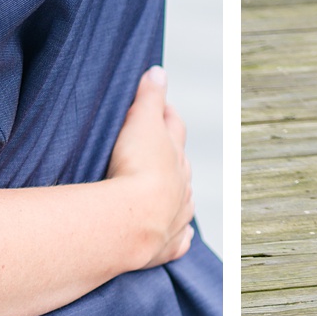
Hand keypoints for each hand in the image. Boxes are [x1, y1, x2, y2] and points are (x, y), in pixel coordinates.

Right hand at [106, 67, 194, 268]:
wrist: (132, 220)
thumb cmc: (135, 169)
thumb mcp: (140, 122)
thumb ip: (149, 96)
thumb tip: (159, 71)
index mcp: (174, 153)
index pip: (174, 127)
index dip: (166, 115)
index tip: (159, 106)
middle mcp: (181, 184)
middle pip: (181, 164)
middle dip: (172, 154)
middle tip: (158, 147)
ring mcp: (176, 215)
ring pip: (184, 200)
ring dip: (176, 193)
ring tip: (167, 189)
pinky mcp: (165, 244)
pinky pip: (178, 239)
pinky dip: (179, 234)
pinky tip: (180, 233)